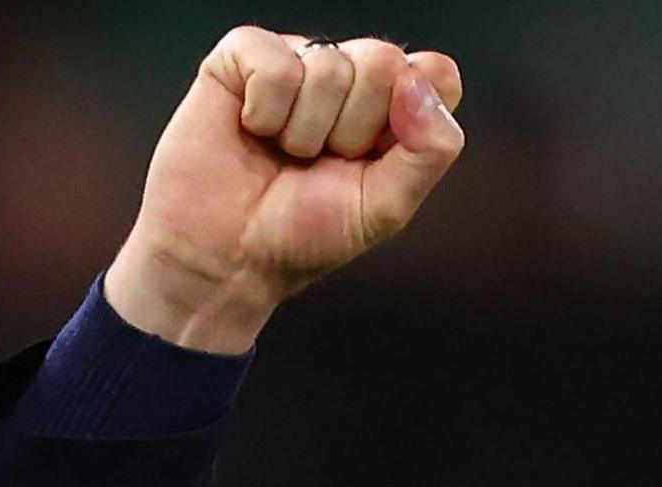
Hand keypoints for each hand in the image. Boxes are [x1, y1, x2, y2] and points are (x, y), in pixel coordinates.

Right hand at [101, 26, 466, 353]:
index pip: (436, 74)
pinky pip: (274, 64)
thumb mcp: (386, 207)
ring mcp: (298, 60)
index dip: (411, 117)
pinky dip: (263, 111)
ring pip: (327, 66)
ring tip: (283, 153)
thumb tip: (418, 83)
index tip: (376, 160)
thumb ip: (430, 149)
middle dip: (352, 130)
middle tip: (321, 161)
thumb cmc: (301, 233)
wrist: (226, 257)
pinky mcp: (243, 55)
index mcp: (392, 107)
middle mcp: (349, 75)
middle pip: (383, 62)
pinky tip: (252, 129)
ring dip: (303, 132)